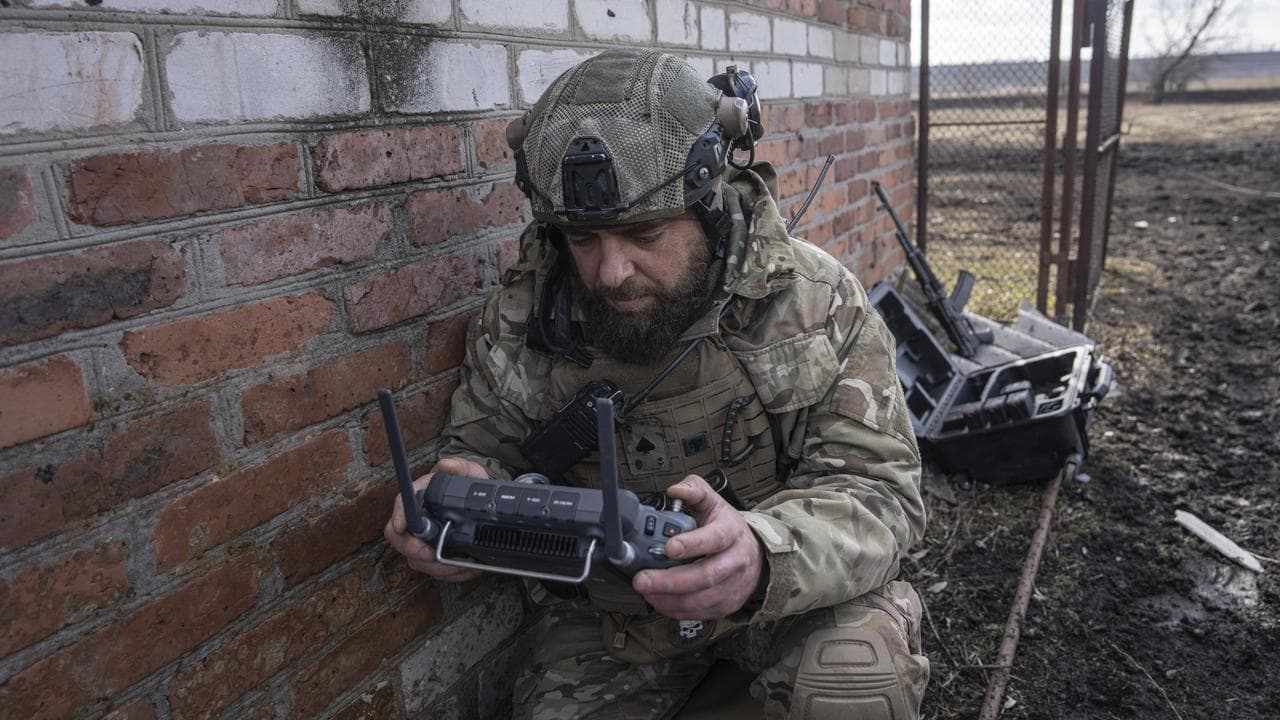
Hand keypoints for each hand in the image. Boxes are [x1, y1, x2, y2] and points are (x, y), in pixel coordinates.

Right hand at [384, 457, 488, 582]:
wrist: (484, 508)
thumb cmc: (472, 490)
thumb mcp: (472, 474)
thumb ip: (461, 467)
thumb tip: (446, 465)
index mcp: (422, 497)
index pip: (402, 505)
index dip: (400, 516)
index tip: (402, 527)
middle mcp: (418, 520)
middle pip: (400, 539)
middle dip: (414, 550)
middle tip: (432, 554)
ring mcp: (424, 541)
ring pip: (417, 560)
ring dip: (438, 566)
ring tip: (462, 564)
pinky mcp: (434, 557)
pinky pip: (435, 571)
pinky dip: (451, 573)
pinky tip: (468, 568)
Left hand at [632, 474, 764, 619]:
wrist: (756, 556)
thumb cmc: (728, 529)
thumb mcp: (714, 503)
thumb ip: (695, 490)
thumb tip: (675, 489)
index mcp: (731, 532)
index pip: (714, 538)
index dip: (691, 544)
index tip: (668, 547)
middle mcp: (735, 561)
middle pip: (704, 575)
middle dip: (670, 581)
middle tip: (642, 579)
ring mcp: (732, 586)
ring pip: (701, 599)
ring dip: (669, 598)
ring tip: (646, 590)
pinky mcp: (727, 604)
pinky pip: (699, 613)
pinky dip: (675, 609)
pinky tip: (659, 600)